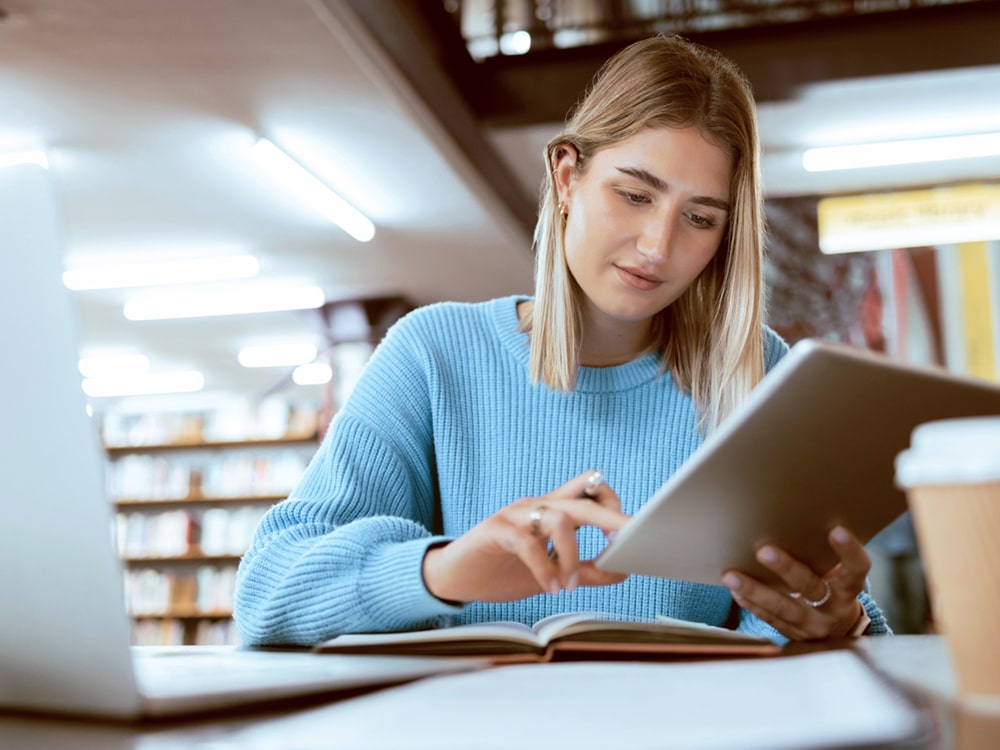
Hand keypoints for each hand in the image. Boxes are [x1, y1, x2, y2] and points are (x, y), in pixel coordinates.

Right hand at [422, 470, 628, 602]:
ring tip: (570, 585)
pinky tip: (549, 588)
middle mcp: (537, 505)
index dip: (613, 504)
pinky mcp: (495, 530)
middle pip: (582, 498)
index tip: (630, 534)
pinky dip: (544, 568)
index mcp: (552, 509)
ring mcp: (515, 514)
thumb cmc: (503, 570)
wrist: (454, 577)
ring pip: (558, 518)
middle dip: (611, 517)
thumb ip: (585, 570)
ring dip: (571, 555)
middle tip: (629, 540)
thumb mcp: (552, 573)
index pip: (591, 489)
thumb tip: (623, 570)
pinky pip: (527, 543)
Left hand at [721, 525, 869, 640]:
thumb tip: (804, 518)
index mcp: (849, 590)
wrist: (839, 633)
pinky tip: (735, 589)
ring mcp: (811, 625)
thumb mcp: (841, 577)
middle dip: (787, 569)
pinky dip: (750, 603)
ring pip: (782, 608)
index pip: (856, 570)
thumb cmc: (836, 590)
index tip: (837, 529)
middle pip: (810, 588)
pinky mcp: (792, 634)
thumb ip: (828, 557)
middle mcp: (833, 609)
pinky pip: (769, 618)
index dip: (849, 551)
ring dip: (755, 590)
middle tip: (764, 551)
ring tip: (732, 576)